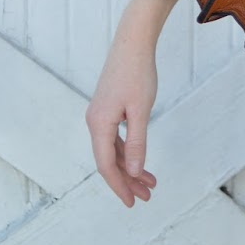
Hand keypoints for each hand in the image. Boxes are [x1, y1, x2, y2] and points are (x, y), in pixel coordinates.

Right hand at [85, 17, 159, 207]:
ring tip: (149, 182)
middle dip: (127, 180)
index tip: (132, 202)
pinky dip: (127, 150)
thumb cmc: (138, 73)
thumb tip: (132, 171)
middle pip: (109, 160)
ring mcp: (100, 114)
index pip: (106, 165)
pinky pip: (114, 137)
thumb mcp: (141, 110)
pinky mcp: (108, 107)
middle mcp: (95, 122)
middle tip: (146, 196)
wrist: (133, 41)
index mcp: (99, 124)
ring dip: (129, 167)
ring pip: (112, 150)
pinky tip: (138, 159)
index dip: (119, 186)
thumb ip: (136, 142)